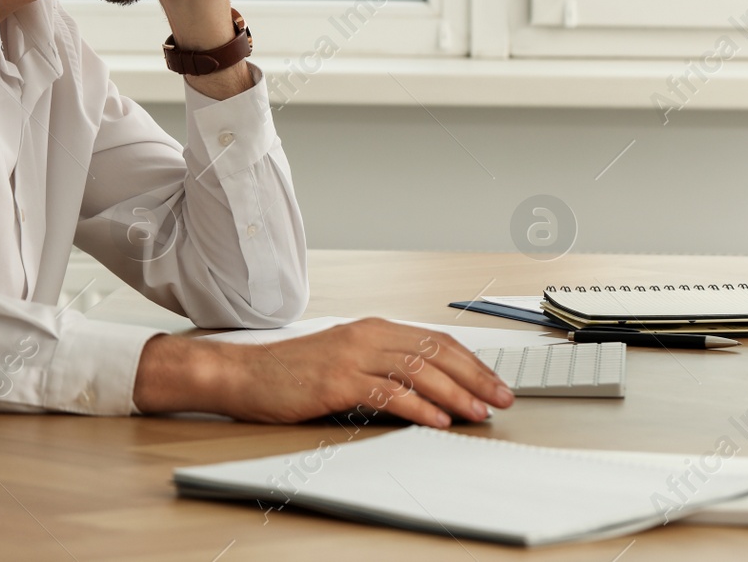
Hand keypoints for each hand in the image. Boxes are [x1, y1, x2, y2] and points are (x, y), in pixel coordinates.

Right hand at [132, 318, 514, 427]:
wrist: (245, 374)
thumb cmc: (292, 372)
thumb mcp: (345, 359)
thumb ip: (382, 365)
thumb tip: (428, 388)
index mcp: (374, 328)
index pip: (436, 340)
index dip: (471, 361)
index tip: (494, 381)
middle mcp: (368, 335)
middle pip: (436, 352)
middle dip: (475, 376)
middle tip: (502, 397)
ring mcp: (353, 356)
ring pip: (419, 371)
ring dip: (456, 393)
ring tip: (479, 412)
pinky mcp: (338, 381)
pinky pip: (389, 393)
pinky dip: (419, 407)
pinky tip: (438, 420)